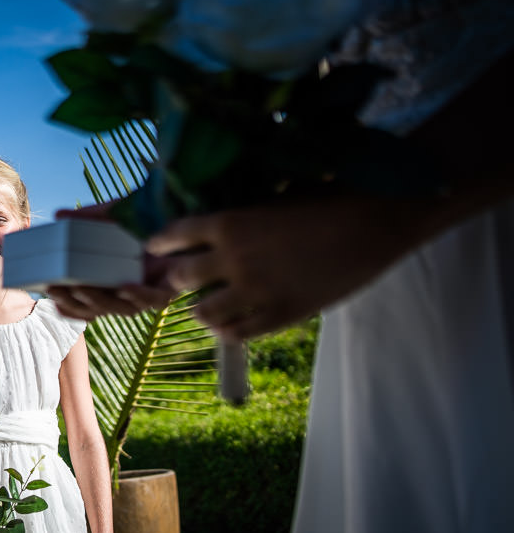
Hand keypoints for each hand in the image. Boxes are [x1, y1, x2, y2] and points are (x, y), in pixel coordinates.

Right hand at [48, 203, 174, 319]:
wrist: (187, 206)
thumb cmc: (150, 212)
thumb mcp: (115, 212)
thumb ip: (89, 216)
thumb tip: (58, 215)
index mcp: (112, 277)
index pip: (85, 301)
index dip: (67, 302)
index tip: (48, 291)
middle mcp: (129, 288)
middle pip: (99, 308)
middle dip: (75, 302)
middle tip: (55, 289)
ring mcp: (150, 291)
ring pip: (122, 308)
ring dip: (100, 301)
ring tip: (81, 288)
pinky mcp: (171, 289)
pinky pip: (153, 300)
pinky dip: (137, 295)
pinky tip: (124, 286)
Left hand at [145, 195, 425, 339]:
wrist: (377, 221)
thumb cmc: (329, 200)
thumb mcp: (273, 199)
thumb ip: (242, 217)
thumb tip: (218, 227)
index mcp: (230, 223)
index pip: (175, 235)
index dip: (161, 244)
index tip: (155, 249)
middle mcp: (233, 259)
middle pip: (181, 278)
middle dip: (178, 280)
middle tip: (182, 282)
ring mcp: (255, 291)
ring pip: (202, 313)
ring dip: (201, 310)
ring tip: (205, 308)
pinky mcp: (280, 315)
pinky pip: (237, 334)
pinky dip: (228, 331)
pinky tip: (230, 326)